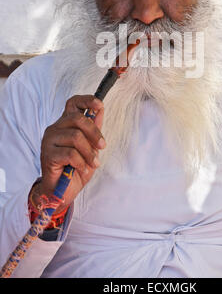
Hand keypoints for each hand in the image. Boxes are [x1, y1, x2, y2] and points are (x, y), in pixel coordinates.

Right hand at [30, 95, 104, 213]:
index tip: (99, 105)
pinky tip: (82, 169)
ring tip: (93, 164)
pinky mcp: (47, 154)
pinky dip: (81, 163)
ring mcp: (49, 140)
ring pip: (76, 137)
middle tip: (102, 146)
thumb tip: (100, 111)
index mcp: (65, 124)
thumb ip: (94, 130)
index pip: (73, 103)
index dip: (86, 100)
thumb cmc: (76, 168)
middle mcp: (55, 128)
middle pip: (78, 118)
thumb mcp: (90, 148)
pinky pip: (70, 154)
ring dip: (89, 152)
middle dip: (94, 132)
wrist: (62, 192)